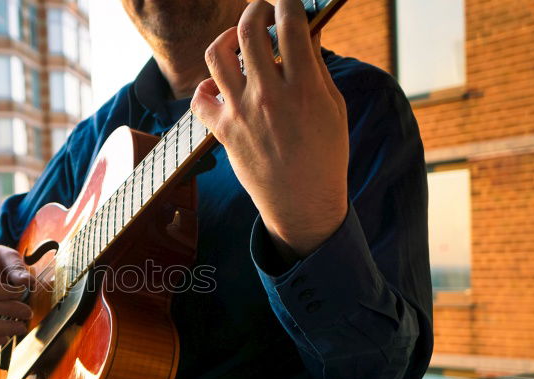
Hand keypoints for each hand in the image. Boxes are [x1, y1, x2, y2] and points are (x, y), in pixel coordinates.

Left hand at [190, 0, 348, 261]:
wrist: (302, 203)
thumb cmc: (324, 155)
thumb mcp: (332, 107)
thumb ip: (315, 68)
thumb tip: (303, 32)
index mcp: (305, 88)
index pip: (290, 27)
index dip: (286, 4)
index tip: (286, 1)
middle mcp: (269, 97)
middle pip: (248, 33)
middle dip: (254, 10)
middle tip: (261, 10)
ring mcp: (242, 114)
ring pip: (217, 57)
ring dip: (226, 39)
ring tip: (238, 41)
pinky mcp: (223, 132)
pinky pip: (200, 99)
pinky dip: (206, 87)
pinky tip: (219, 86)